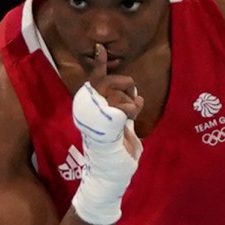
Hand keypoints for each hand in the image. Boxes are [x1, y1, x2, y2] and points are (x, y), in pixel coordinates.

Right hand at [67, 43, 143, 224]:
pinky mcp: (106, 121)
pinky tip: (131, 119)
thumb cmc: (115, 157)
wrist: (108, 176)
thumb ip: (123, 112)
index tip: (101, 47)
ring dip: (131, 102)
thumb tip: (133, 100)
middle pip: (107, 82)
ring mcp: (97, 115)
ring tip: (131, 114)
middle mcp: (91, 109)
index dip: (99, 64)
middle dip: (124, 84)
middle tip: (132, 98)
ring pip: (118, 93)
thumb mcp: (122, 128)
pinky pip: (124, 106)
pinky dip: (133, 109)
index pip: (95, 81)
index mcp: (93, 108)